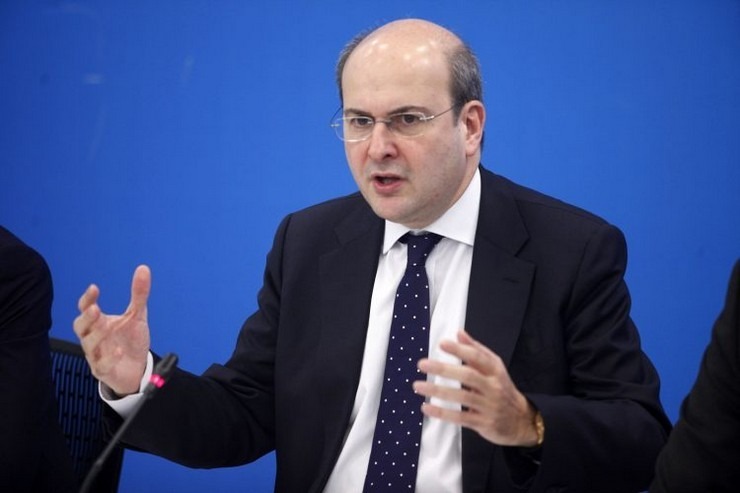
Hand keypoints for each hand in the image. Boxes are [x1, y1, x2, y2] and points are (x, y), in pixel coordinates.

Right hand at [73, 265, 151, 395]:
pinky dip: (109, 358)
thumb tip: (144, 268)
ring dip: (96, 335)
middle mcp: (94, 337)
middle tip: (95, 309)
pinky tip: (118, 351)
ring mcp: (97, 354)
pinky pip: (102, 365)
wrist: (137, 368)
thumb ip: (139, 294)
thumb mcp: (138, 316)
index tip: (94, 288)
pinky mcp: (103, 370)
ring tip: (108, 326)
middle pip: (80, 327)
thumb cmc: (130, 341)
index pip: (86, 308)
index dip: (87, 299)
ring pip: (88, 345)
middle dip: (86, 318)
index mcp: (99, 322)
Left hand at [413, 330, 539, 446]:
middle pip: (468, 376)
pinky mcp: (483, 423)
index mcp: (495, 371)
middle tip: (423, 364)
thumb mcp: (494, 368)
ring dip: (438, 391)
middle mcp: (493, 387)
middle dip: (444, 370)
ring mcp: (489, 406)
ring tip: (418, 386)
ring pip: (462, 397)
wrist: (521, 420)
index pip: (477, 357)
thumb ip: (476, 350)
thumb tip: (459, 333)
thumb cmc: (502, 389)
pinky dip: (442, 413)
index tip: (442, 343)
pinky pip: (460, 418)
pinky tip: (426, 407)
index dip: (460, 350)